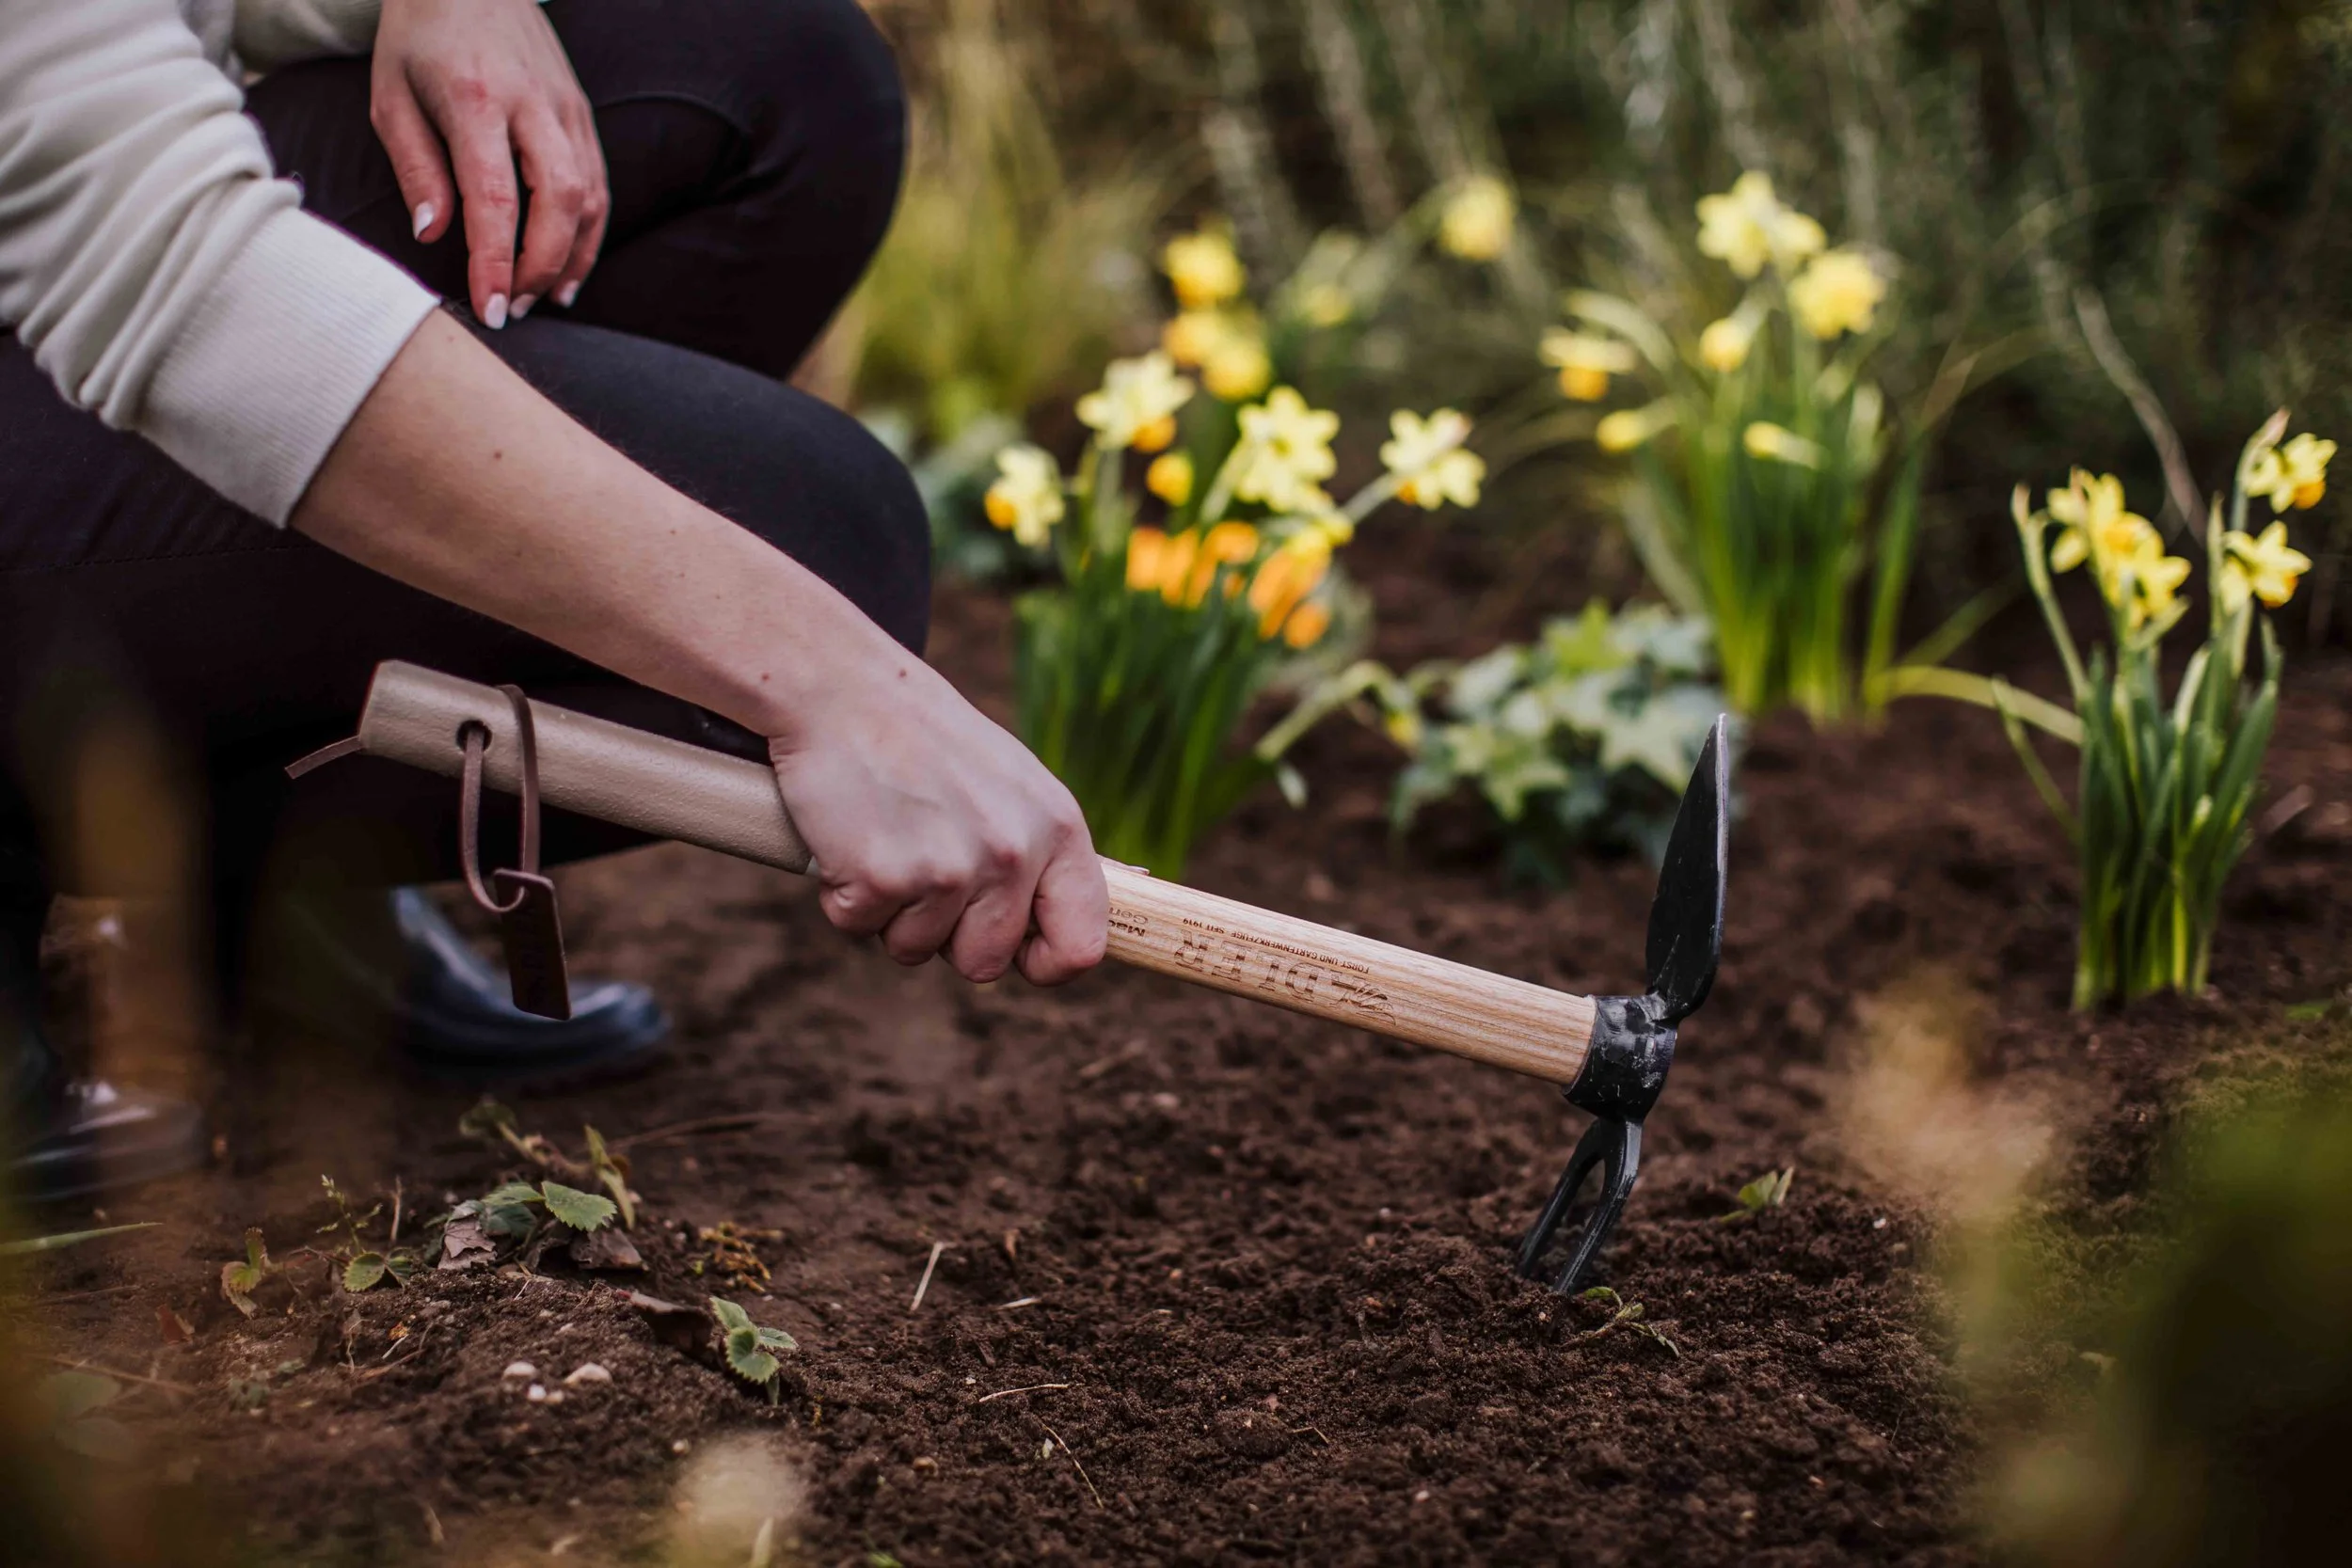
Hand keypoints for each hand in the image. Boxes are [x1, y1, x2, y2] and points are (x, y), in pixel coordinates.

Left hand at [371, 0, 607, 325]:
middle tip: (513, 307)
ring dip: (573, 257)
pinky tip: (569, 266)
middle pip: (560, 202)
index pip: (497, 198)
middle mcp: (533, 105)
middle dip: (542, 267)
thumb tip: (435, 236)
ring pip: (590, 197)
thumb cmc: (419, 36)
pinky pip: (599, 184)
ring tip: (544, 297)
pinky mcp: (582, 113)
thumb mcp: (391, 95)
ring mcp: (567, 108)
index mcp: (478, 100)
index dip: (497, 262)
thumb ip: (415, 166)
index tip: (490, 308)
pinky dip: (589, 233)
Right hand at [767, 655, 1107, 986]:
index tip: (1016, 953)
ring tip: (886, 839)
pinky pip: (857, 927)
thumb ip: (1039, 856)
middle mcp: (1012, 854)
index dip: (1046, 963)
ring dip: (890, 913)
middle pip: (985, 964)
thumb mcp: (1014, 786)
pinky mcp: (881, 878)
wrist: (842, 689)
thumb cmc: (925, 740)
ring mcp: (947, 870)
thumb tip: (1056, 936)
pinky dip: (842, 895)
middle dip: (945, 934)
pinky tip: (849, 836)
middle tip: (921, 866)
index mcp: (1057, 829)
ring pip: (915, 951)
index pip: (1082, 944)